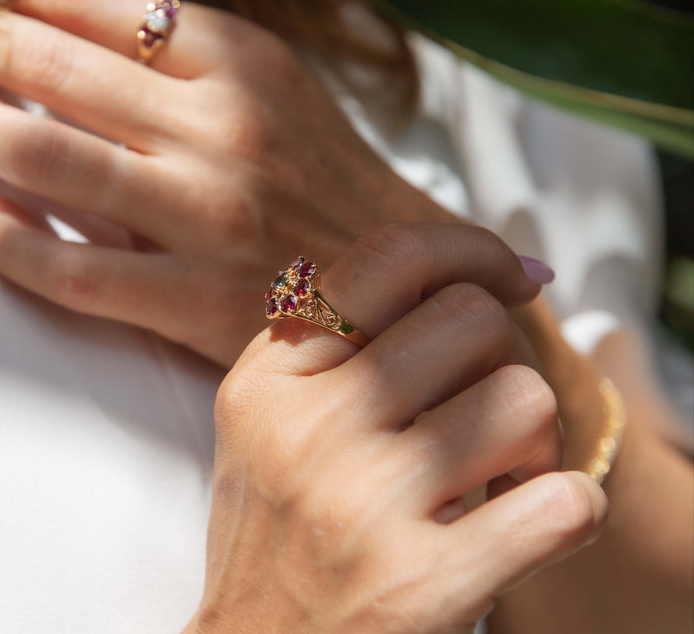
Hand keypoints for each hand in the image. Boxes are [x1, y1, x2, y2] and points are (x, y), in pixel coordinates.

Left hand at [0, 0, 459, 364]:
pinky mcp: (193, 298)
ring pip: (48, 158)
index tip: (4, 7)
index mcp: (246, 62)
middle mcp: (224, 128)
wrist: (399, 280)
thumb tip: (75, 24)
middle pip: (57, 66)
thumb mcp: (277, 88)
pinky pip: (70, 271)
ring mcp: (206, 214)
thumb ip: (188, 53)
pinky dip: (11, 242)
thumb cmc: (325, 183)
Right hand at [188, 224, 606, 633]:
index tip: (510, 277)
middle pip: (472, 317)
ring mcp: (361, 506)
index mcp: (272, 377)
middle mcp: (309, 429)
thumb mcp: (268, 414)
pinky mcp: (420, 588)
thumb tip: (492, 274)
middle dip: (501, 354)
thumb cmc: (276, 527)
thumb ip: (342, 336)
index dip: (469, 250)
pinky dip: (568, 506)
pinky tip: (528, 519)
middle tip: (482, 402)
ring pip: (523, 397)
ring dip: (535, 435)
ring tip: (498, 470)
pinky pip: (558, 504)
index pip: (390, 258)